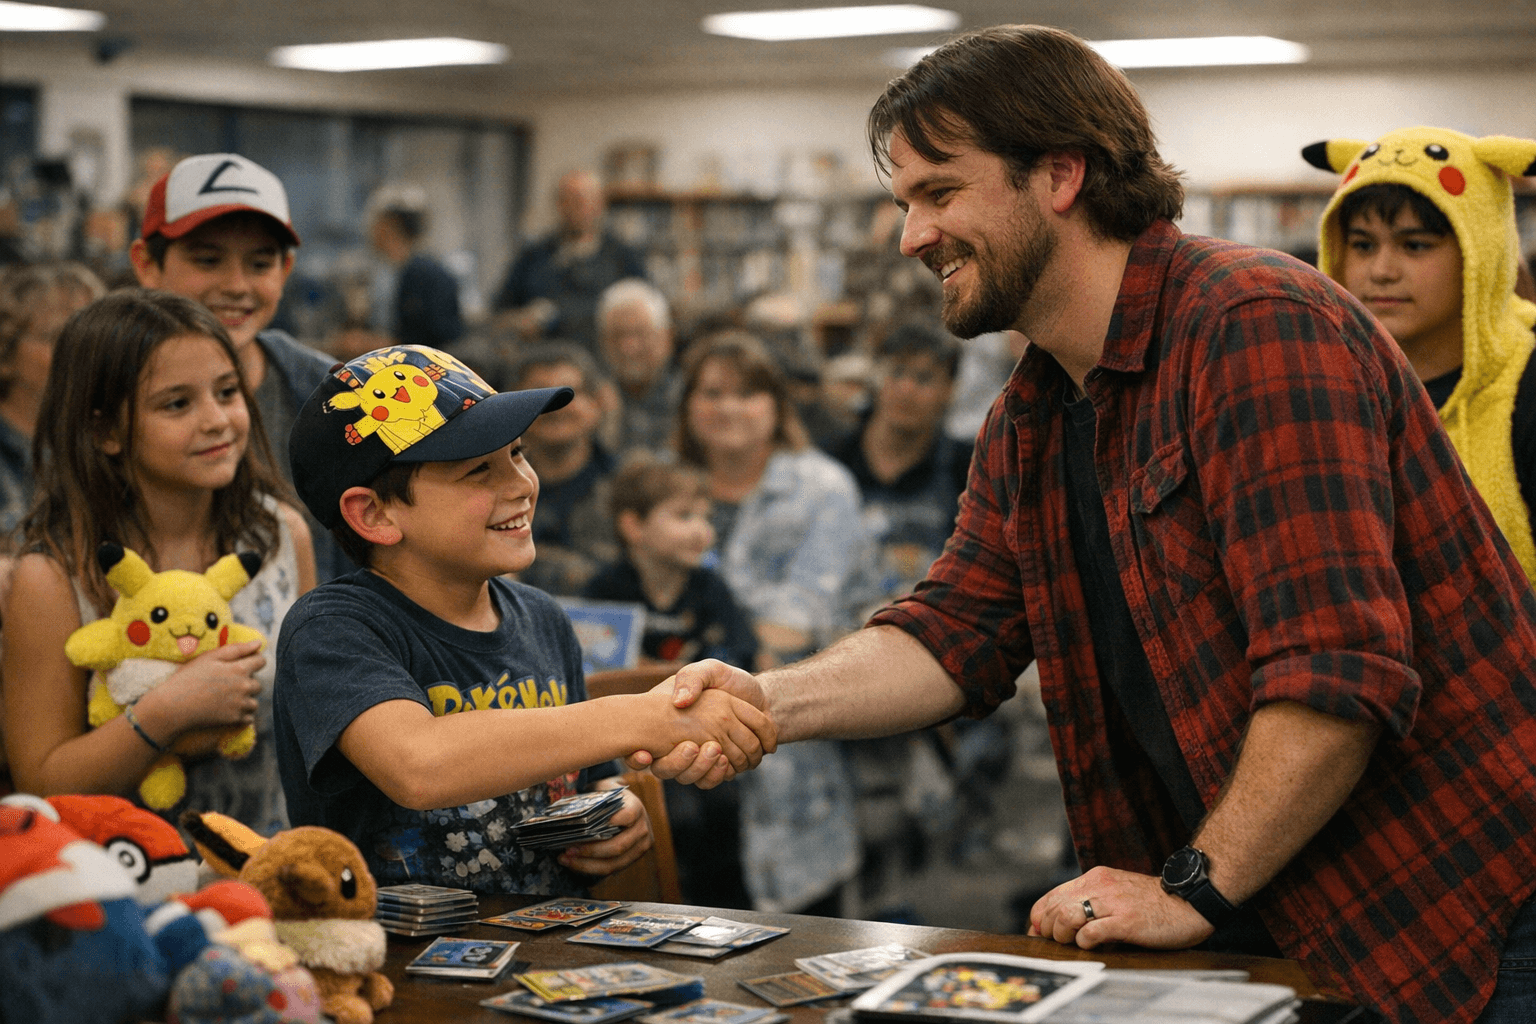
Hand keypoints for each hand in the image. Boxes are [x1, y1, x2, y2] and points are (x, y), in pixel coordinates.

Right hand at [140, 639, 264, 737]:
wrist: (173, 706)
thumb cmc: (188, 678)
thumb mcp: (210, 658)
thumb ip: (237, 649)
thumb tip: (259, 644)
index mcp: (239, 669)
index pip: (261, 661)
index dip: (253, 661)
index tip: (242, 665)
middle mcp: (244, 687)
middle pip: (257, 684)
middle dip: (247, 683)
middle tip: (226, 684)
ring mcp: (240, 704)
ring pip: (254, 702)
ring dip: (245, 700)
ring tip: (226, 699)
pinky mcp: (234, 719)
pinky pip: (249, 718)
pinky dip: (242, 715)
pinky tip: (227, 711)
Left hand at [559, 787, 651, 875]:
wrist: (624, 805)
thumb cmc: (609, 800)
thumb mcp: (605, 794)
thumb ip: (594, 806)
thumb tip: (570, 820)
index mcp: (636, 808)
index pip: (627, 816)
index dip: (611, 823)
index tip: (588, 828)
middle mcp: (642, 829)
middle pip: (617, 847)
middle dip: (590, 851)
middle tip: (569, 850)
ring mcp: (640, 846)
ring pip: (613, 864)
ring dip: (587, 865)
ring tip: (567, 859)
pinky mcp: (632, 859)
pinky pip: (611, 869)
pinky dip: (591, 868)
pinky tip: (574, 863)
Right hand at [625, 661, 772, 786]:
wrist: (764, 699)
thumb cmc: (732, 682)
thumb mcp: (710, 671)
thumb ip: (692, 679)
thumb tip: (678, 702)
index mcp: (669, 722)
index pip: (641, 749)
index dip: (635, 758)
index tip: (642, 755)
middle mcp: (679, 742)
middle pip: (664, 768)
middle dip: (677, 762)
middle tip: (693, 746)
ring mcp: (698, 757)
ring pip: (688, 777)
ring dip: (701, 768)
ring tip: (716, 751)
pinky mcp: (716, 767)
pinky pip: (709, 781)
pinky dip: (718, 774)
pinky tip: (726, 762)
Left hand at [1027, 866, 1214, 949]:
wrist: (1190, 902)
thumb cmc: (1154, 903)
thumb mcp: (1116, 892)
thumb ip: (1091, 901)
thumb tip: (1060, 923)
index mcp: (1094, 878)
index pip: (1050, 895)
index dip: (1038, 917)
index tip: (1038, 933)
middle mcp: (1099, 885)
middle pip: (1053, 907)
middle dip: (1047, 928)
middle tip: (1056, 942)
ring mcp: (1112, 902)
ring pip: (1066, 916)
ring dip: (1063, 935)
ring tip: (1073, 942)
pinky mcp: (1126, 921)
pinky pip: (1091, 932)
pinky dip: (1084, 942)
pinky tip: (1092, 944)